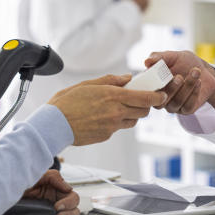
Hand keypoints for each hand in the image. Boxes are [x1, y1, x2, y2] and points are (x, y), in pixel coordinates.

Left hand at [22, 169, 79, 214]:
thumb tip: (68, 187)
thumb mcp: (38, 176)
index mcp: (59, 192)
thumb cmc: (23, 184)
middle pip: (74, 212)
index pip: (73, 198)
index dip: (69, 203)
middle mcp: (59, 203)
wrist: (9, 194)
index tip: (58, 206)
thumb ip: (53, 177)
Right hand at [48, 74, 165, 144]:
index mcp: (113, 96)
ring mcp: (112, 126)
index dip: (157, 97)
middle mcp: (116, 112)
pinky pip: (118, 128)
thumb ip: (111, 80)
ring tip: (118, 108)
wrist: (53, 125)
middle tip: (138, 99)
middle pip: (143, 111)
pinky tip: (102, 117)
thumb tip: (127, 78)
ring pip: (132, 121)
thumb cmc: (67, 102)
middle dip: (144, 105)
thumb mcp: (88, 84)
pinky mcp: (106, 136)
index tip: (161, 94)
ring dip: (131, 114)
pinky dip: (116, 122)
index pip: (145, 98)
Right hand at [144, 50, 214, 116]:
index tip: (160, 74)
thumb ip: (159, 58)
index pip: (146, 92)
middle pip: (160, 101)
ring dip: (187, 87)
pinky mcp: (187, 109)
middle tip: (180, 76)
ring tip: (195, 72)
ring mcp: (174, 105)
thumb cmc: (185, 62)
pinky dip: (194, 93)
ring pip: (176, 102)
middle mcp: (161, 98)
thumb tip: (147, 61)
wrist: (205, 70)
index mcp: (153, 86)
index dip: (152, 85)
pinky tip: (199, 82)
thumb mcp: (172, 56)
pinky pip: (188, 106)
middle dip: (171, 88)